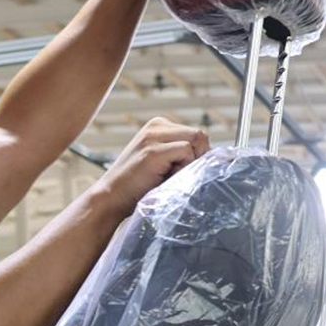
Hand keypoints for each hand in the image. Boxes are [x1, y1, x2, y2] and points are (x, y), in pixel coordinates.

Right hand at [89, 117, 209, 220]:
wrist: (109, 199)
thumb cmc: (136, 188)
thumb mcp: (162, 164)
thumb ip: (181, 155)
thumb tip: (216, 158)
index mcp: (158, 126)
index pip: (195, 134)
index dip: (198, 155)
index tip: (183, 172)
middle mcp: (156, 126)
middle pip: (199, 135)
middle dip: (198, 158)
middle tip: (177, 176)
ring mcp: (153, 136)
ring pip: (196, 141)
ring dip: (189, 164)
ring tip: (168, 177)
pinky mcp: (154, 150)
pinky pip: (187, 152)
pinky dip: (183, 168)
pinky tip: (163, 178)